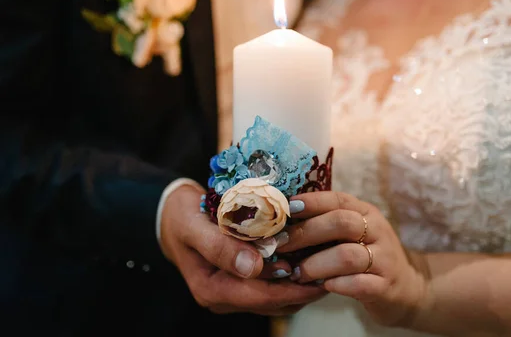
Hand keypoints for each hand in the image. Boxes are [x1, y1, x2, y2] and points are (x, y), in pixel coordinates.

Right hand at [160, 184, 325, 315]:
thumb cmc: (181, 216)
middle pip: (270, 301)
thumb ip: (219, 245)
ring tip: (327, 267)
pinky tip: (308, 259)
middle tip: (333, 272)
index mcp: (210, 288)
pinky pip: (270, 285)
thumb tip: (252, 267)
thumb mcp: (193, 225)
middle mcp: (223, 297)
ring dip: (300, 285)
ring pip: (274, 297)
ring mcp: (232, 291)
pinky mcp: (240, 282)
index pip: (258, 296)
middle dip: (302, 289)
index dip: (290, 289)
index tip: (318, 277)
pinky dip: (290, 276)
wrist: (172, 215)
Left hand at [277, 191, 429, 326]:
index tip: (287, 209)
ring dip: (315, 264)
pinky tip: (323, 286)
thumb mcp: (353, 234)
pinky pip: (358, 284)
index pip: (338, 200)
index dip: (311, 202)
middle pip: (341, 223)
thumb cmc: (367, 257)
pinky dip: (335, 284)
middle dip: (306, 233)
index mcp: (367, 213)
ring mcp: (384, 259)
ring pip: (347, 256)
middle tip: (281, 245)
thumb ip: (327, 225)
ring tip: (297, 273)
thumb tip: (283, 222)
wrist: (407, 288)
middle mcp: (378, 231)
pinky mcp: (386, 287)